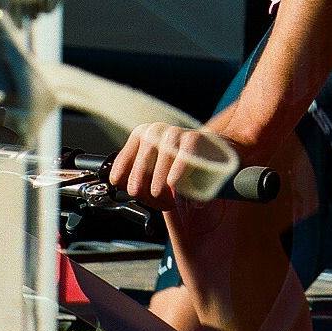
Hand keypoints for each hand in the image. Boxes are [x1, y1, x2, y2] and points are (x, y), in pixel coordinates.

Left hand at [110, 121, 247, 213]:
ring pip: (155, 186)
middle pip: (135, 186)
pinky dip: (179, 189)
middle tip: (168, 194)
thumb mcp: (153, 171)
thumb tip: (110, 182)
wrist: (222, 155)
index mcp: (139, 136)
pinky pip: (175, 177)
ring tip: (179, 192)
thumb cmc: (183, 167)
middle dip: (152, 198)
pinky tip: (187, 186)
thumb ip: (131, 177)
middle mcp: (153, 132)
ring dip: (168, 198)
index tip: (148, 191)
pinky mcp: (193, 141)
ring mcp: (173, 135)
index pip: (118, 178)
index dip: (135, 192)